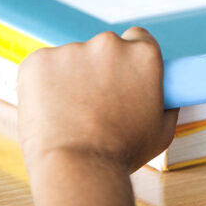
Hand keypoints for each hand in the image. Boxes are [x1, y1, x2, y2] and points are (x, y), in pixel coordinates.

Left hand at [17, 27, 178, 173]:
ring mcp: (71, 50)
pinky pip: (42, 68)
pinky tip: (50, 112)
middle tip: (92, 104)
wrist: (78, 167)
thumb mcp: (161, 130)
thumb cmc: (121, 154)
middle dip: (98, 69)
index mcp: (143, 55)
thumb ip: (165, 105)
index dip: (129, 58)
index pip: (137, 38)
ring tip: (70, 116)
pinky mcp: (39, 61)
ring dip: (69, 79)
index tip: (121, 74)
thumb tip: (166, 99)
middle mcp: (109, 44)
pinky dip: (43, 86)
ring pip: (70, 60)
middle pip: (103, 48)